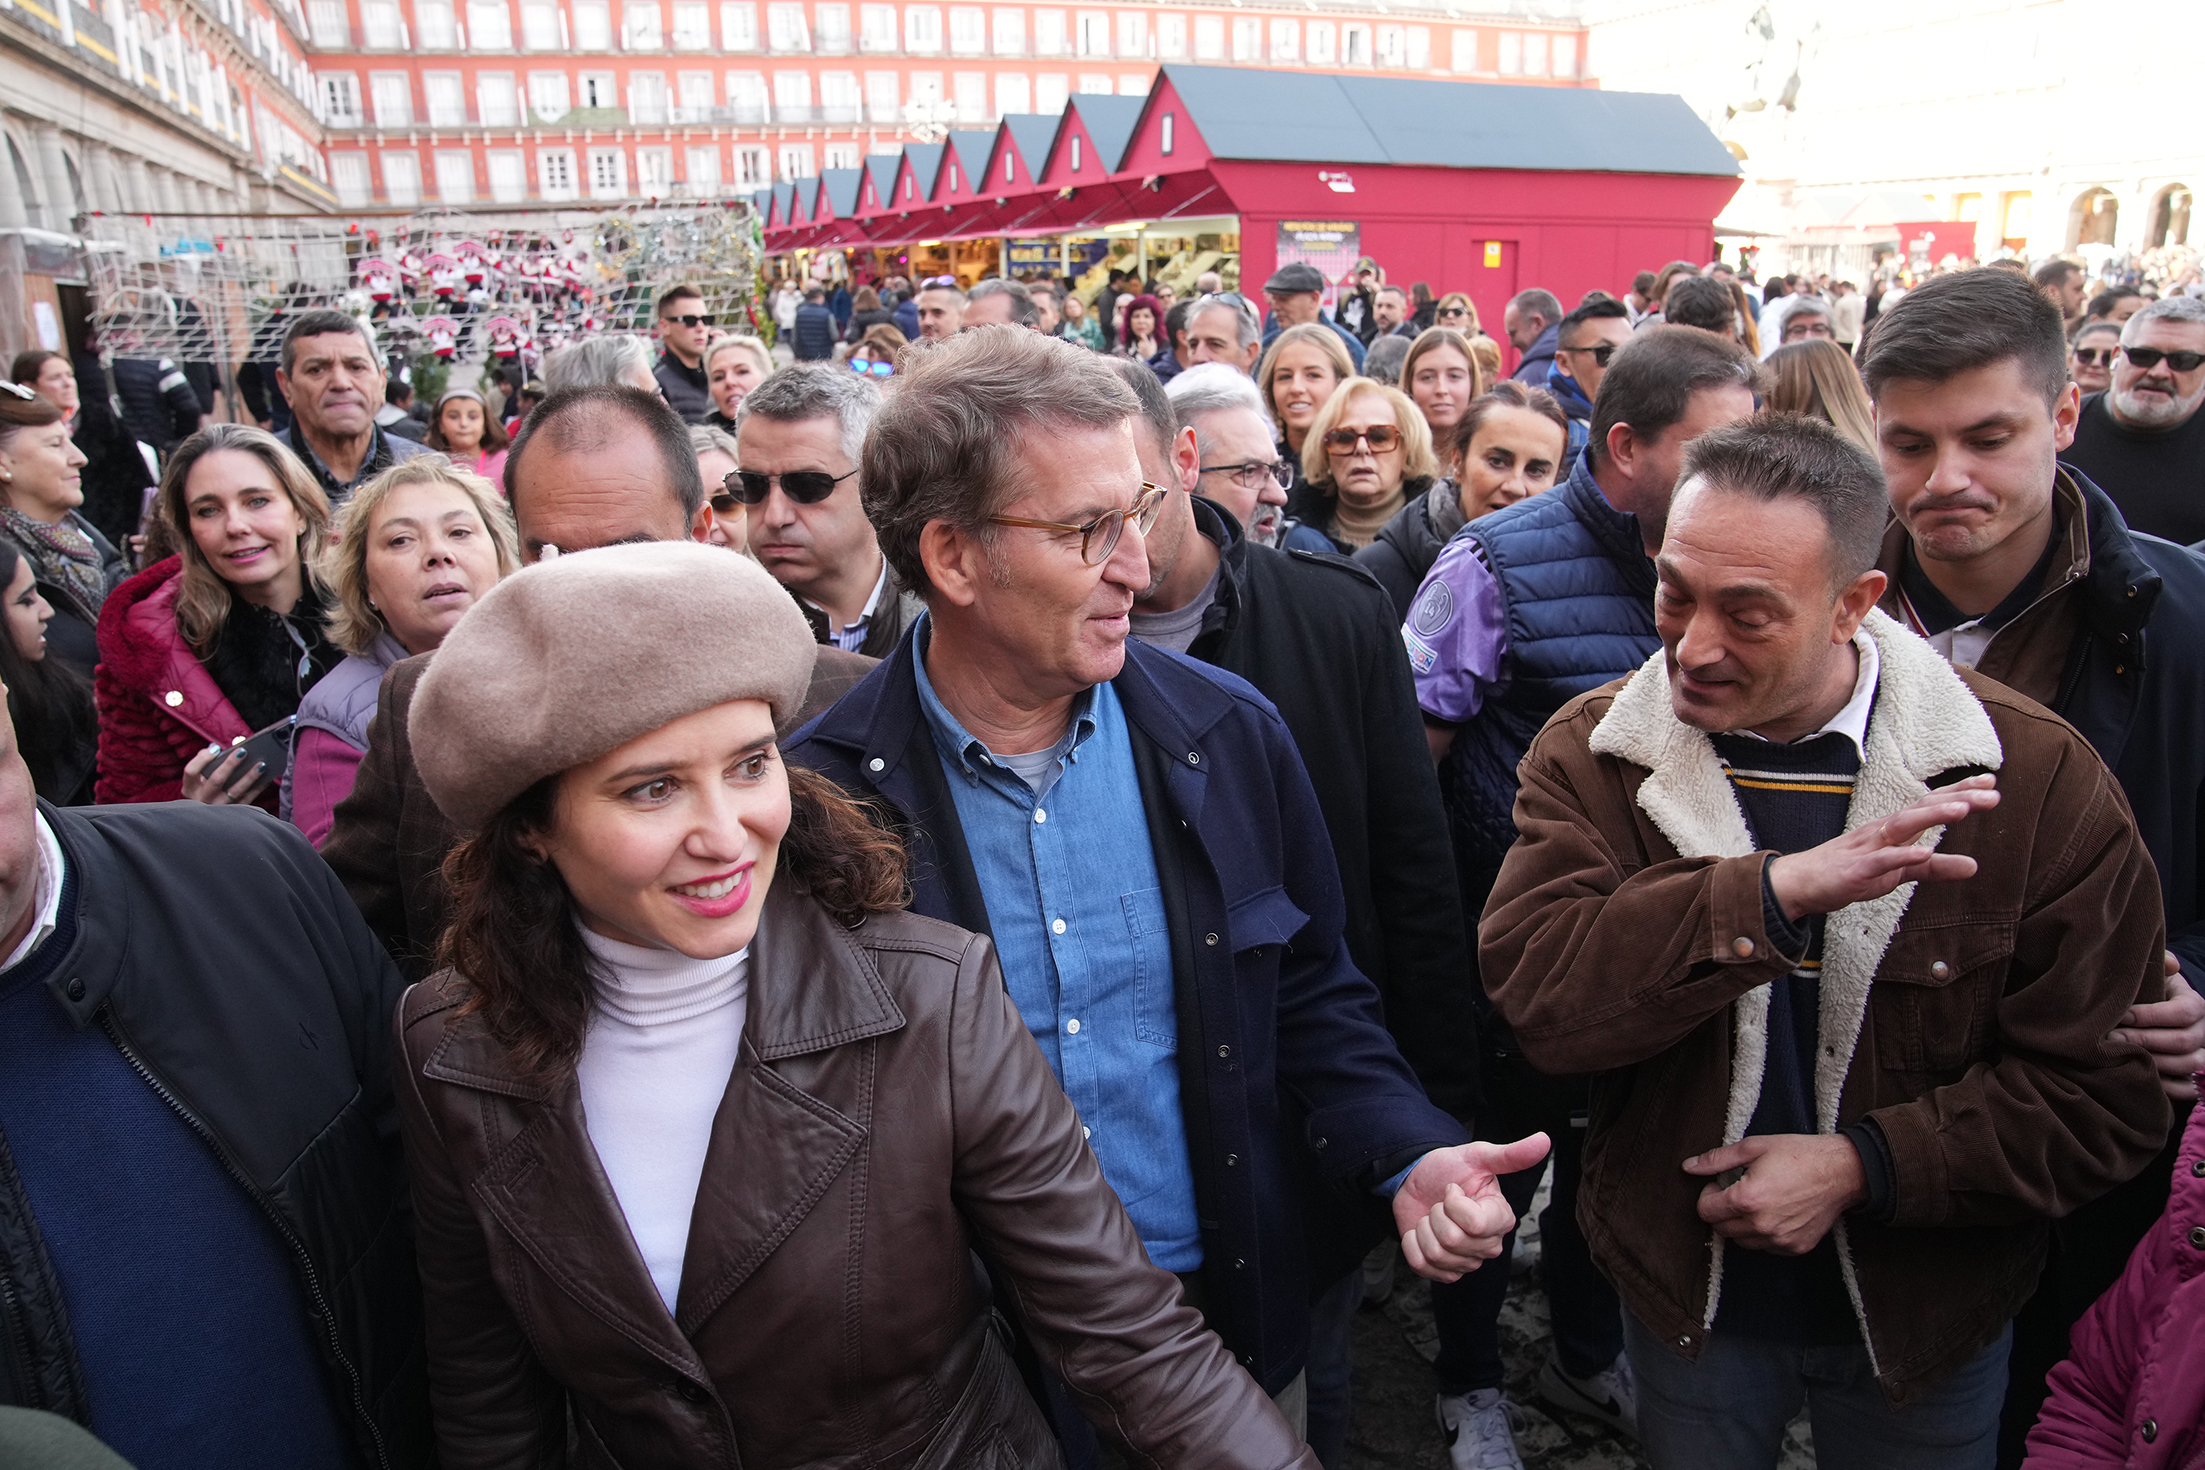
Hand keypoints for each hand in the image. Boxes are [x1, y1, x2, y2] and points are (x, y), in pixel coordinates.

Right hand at [180, 743, 270, 805]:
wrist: (208, 820)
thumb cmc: (206, 789)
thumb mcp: (200, 779)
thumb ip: (207, 762)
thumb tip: (222, 746)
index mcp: (190, 788)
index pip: (191, 771)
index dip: (203, 758)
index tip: (216, 748)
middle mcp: (202, 799)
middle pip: (216, 780)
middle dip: (230, 764)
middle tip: (243, 751)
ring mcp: (218, 808)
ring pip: (235, 791)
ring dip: (250, 776)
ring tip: (261, 764)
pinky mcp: (233, 814)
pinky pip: (248, 800)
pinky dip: (258, 788)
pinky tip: (267, 777)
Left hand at [1393, 1134, 1550, 1282]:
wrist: (1418, 1179)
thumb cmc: (1449, 1168)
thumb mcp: (1478, 1156)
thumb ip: (1511, 1154)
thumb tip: (1544, 1140)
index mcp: (1501, 1218)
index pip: (1475, 1224)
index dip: (1454, 1203)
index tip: (1453, 1188)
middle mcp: (1488, 1244)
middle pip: (1453, 1241)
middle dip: (1437, 1213)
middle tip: (1441, 1202)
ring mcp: (1467, 1261)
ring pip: (1436, 1254)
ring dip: (1423, 1228)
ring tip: (1432, 1215)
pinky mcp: (1444, 1271)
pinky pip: (1422, 1266)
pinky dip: (1412, 1245)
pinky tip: (1421, 1232)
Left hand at [1684, 1134, 1866, 1254]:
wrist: (1841, 1172)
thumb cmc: (1799, 1154)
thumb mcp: (1754, 1147)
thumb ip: (1717, 1160)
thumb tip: (1689, 1167)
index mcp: (1747, 1199)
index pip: (1705, 1211)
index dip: (1708, 1195)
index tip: (1721, 1184)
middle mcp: (1761, 1225)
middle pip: (1720, 1229)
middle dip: (1722, 1210)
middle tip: (1738, 1191)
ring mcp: (1779, 1239)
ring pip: (1741, 1241)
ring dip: (1741, 1225)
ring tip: (1757, 1202)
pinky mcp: (1795, 1247)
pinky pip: (1766, 1247)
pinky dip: (1763, 1234)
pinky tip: (1775, 1213)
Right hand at [1766, 775, 1997, 921]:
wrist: (1801, 883)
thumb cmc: (1849, 872)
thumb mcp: (1899, 872)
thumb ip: (1935, 868)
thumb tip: (1974, 867)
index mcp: (1894, 829)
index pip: (1931, 805)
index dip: (1960, 793)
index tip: (1991, 782)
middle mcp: (1883, 831)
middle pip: (1922, 807)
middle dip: (1957, 798)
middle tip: (1992, 792)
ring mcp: (1868, 848)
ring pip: (1903, 826)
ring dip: (1933, 815)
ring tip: (1963, 809)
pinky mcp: (1855, 870)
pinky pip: (1881, 861)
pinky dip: (1902, 856)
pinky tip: (1923, 852)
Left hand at [2108, 956, 2204, 1100]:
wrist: (2153, 1014)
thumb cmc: (2148, 993)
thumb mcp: (2153, 975)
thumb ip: (2158, 965)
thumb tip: (2171, 963)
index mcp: (2195, 1004)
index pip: (2184, 1012)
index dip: (2152, 1015)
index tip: (2122, 1015)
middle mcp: (2204, 1032)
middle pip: (2184, 1041)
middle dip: (2145, 1041)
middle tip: (2112, 1039)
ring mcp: (2202, 1055)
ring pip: (2189, 1065)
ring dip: (2154, 1063)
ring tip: (2122, 1058)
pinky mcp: (2193, 1078)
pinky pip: (2187, 1088)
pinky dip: (2166, 1086)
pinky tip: (2139, 1077)